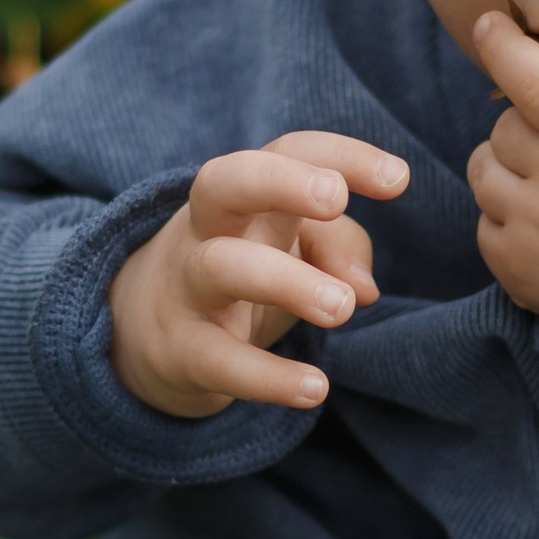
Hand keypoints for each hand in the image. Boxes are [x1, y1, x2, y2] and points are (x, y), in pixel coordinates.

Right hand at [108, 130, 407, 417]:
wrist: (139, 332)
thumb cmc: (242, 269)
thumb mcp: (291, 247)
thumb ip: (338, 247)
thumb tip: (363, 288)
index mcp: (245, 194)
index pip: (289, 150)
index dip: (343, 155)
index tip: (399, 178)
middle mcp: (208, 228)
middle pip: (226, 181)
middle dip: (282, 182)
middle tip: (337, 199)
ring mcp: (187, 287)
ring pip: (222, 267)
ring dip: (287, 282)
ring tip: (343, 308)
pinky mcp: (180, 351)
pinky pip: (218, 359)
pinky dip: (266, 377)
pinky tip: (315, 388)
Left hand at [467, 10, 538, 321]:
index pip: (536, 79)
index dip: (504, 46)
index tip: (489, 25)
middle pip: (506, 124)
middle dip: (529, 123)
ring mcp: (538, 228)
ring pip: (485, 168)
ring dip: (509, 167)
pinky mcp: (516, 268)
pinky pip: (485, 221)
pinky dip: (509, 218)